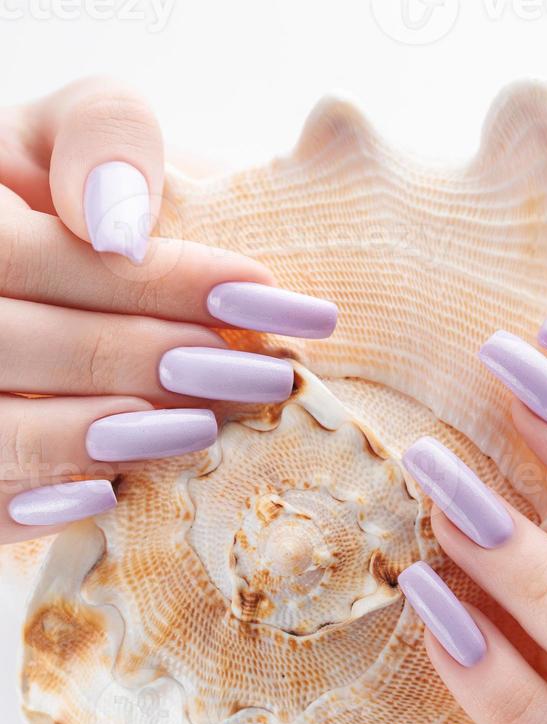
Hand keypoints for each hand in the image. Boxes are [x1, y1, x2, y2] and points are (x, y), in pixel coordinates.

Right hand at [0, 77, 335, 543]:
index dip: (153, 279)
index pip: (37, 255)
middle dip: (142, 359)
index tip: (259, 292)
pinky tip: (109, 494)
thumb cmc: (85, 193)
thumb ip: (104, 134)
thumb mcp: (89, 133)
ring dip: (98, 435)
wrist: (65, 265)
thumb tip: (117, 226)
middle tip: (258, 373)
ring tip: (202, 429)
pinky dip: (35, 504)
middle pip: (15, 345)